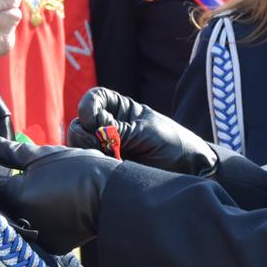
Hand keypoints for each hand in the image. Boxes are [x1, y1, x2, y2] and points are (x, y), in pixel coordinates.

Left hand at [0, 139, 117, 252]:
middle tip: (7, 178)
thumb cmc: (80, 171)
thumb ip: (11, 152)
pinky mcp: (51, 247)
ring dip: (15, 209)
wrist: (113, 197)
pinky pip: (34, 232)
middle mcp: (19, 221)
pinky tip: (45, 209)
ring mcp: (35, 237)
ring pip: (14, 221)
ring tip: (30, 193)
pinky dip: (34, 222)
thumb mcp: (43, 156)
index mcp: (14, 197)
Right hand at [71, 86, 216, 175]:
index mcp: (120, 110)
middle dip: (86, 133)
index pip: (94, 99)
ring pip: (79, 144)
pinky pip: (88, 163)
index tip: (95, 119)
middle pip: (80, 123)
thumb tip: (96, 132)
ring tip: (111, 158)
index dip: (88, 106)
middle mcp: (109, 126)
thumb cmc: (172, 142)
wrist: (187, 167)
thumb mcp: (148, 132)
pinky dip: (93, 164)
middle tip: (103, 146)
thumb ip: (122, 131)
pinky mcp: (107, 165)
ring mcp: (105, 146)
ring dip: (88, 150)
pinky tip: (110, 167)